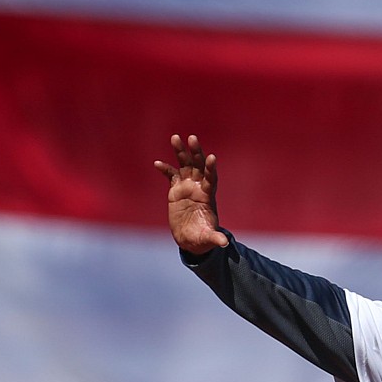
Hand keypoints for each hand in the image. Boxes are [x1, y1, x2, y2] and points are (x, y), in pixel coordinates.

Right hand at [156, 133, 227, 255]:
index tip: (212, 158)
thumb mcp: (208, 239)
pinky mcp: (176, 190)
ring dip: (180, 152)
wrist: (191, 238)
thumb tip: (224, 244)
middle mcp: (198, 187)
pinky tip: (157, 163)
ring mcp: (187, 187)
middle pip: (198, 166)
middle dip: (196, 152)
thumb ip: (215, 238)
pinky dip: (165, 168)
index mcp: (208, 196)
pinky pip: (171, 175)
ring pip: (184, 165)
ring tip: (175, 137)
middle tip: (192, 138)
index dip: (211, 169)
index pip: (211, 178)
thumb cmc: (202, 238)